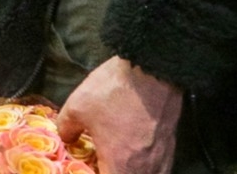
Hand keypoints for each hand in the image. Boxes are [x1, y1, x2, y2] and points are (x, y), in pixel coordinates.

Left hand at [58, 57, 181, 173]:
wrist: (152, 72)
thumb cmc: (113, 93)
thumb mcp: (78, 107)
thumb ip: (67, 127)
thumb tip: (66, 138)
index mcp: (120, 167)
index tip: (87, 167)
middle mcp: (144, 171)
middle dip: (112, 171)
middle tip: (100, 162)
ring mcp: (161, 161)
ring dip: (129, 171)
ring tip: (117, 161)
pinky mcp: (170, 149)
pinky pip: (158, 169)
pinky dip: (145, 167)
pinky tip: (135, 155)